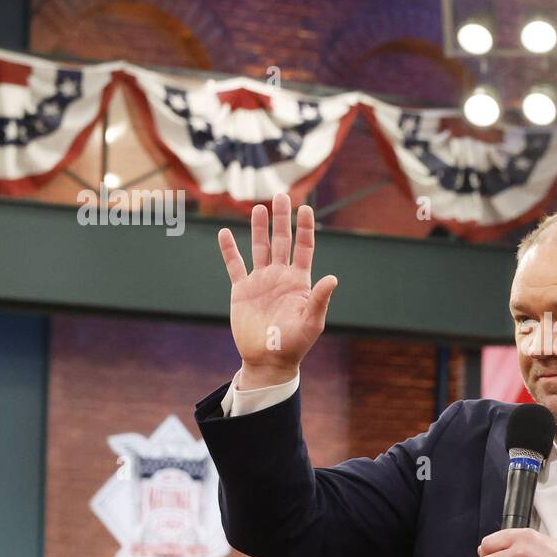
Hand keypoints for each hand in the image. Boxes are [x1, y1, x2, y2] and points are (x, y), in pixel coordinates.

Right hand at [217, 192, 337, 389]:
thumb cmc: (294, 344)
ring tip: (259, 207)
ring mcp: (261, 281)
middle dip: (282, 219)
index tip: (305, 208)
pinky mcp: (241, 290)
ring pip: (259, 248)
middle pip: (281, 241)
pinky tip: (224, 233)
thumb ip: (319, 299)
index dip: (305, 228)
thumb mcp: (311, 323)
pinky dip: (229, 250)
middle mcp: (280, 276)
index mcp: (299, 281)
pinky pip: (234, 265)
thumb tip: (332, 278)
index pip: (304, 248)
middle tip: (281, 196)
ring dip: (258, 228)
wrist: (268, 360)